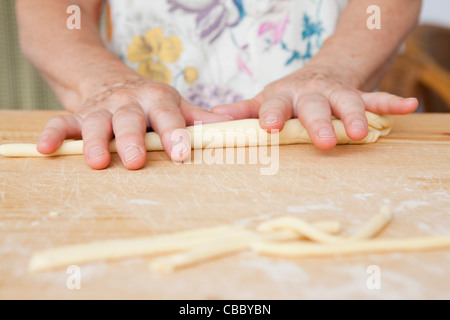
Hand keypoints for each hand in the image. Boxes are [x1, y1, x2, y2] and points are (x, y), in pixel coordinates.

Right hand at [37, 76, 230, 169]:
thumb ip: (198, 119)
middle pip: (130, 120)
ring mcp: (102, 109)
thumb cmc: (150, 101)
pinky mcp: (78, 115)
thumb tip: (233, 128)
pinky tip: (46, 149)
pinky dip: (54, 134)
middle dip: (132, 140)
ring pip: (97, 123)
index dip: (175, 134)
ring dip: (96, 142)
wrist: (111, 80)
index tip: (182, 153)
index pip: (168, 117)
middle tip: (136, 161)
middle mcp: (129, 103)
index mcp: (157, 100)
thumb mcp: (175, 105)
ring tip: (98, 163)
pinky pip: (62, 123)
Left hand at [211, 65, 417, 149]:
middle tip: (324, 141)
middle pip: (314, 106)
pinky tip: (408, 107)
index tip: (269, 128)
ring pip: (348, 101)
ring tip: (362, 132)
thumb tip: (215, 117)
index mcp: (284, 96)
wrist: (319, 72)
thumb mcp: (265, 99)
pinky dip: (391, 103)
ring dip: (355, 116)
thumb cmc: (288, 95)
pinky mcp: (356, 94)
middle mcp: (310, 93)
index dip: (272, 115)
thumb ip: (244, 110)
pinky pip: (375, 97)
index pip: (275, 106)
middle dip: (319, 123)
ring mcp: (335, 92)